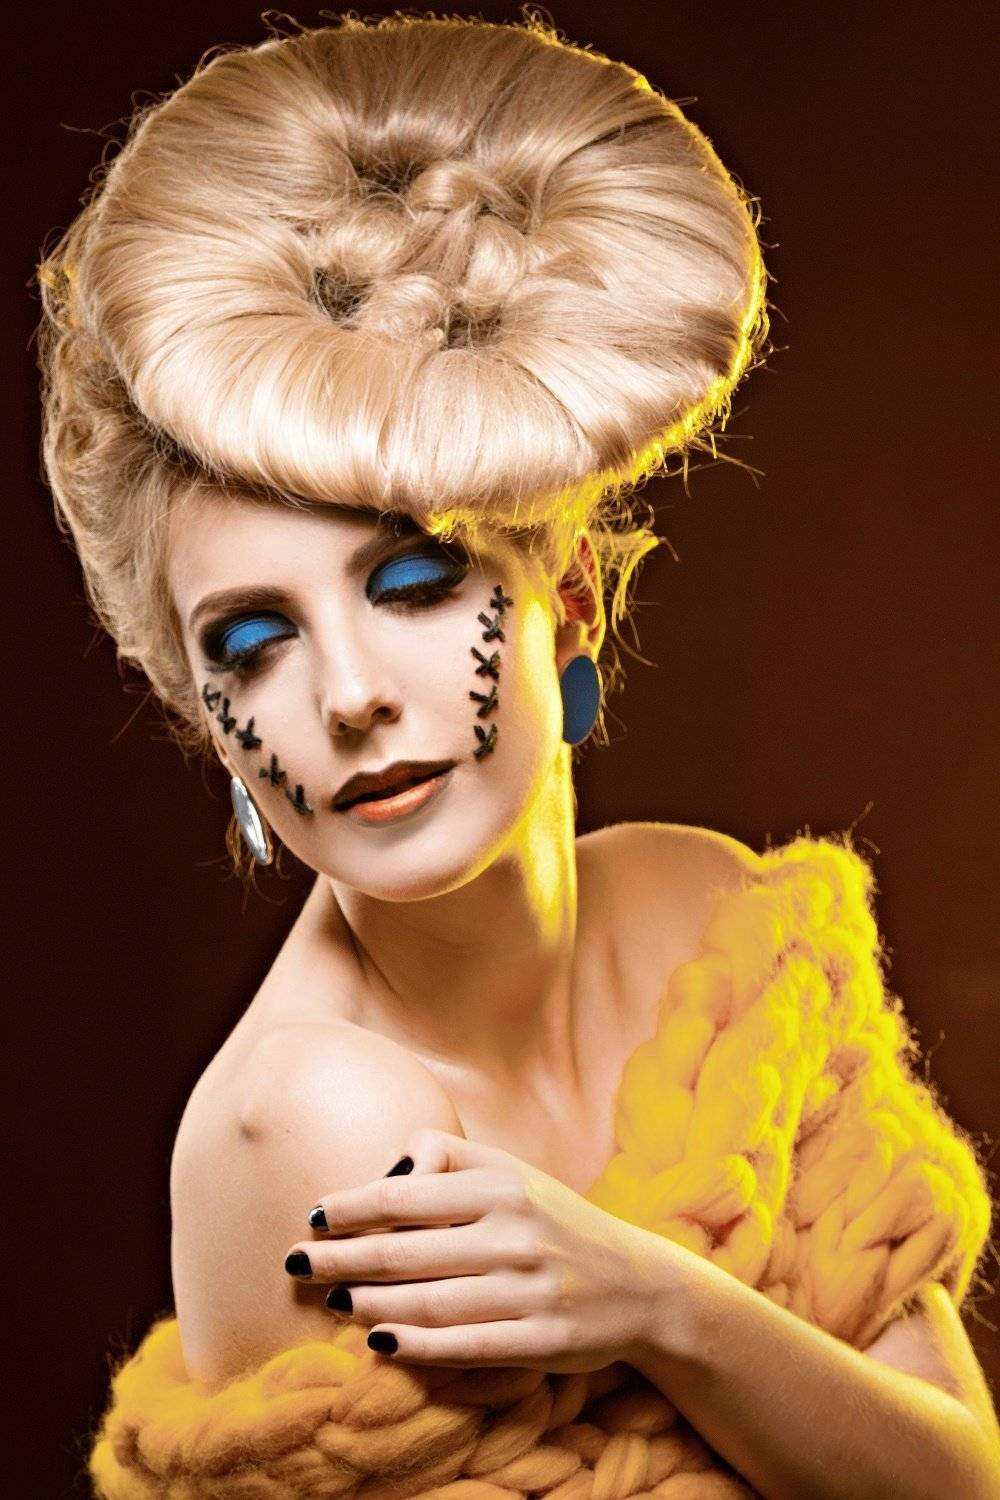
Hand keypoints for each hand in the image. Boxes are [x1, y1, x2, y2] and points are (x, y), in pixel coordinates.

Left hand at [284, 1128, 684, 1370]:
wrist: (640, 1285)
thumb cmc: (556, 1223)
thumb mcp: (513, 1173)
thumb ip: (450, 1157)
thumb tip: (387, 1168)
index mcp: (504, 1186)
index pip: (407, 1196)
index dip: (352, 1208)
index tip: (313, 1217)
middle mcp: (515, 1234)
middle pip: (405, 1251)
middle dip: (342, 1260)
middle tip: (295, 1265)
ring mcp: (530, 1290)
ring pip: (428, 1301)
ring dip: (369, 1305)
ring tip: (330, 1304)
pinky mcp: (541, 1341)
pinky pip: (464, 1345)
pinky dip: (416, 1346)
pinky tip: (378, 1344)